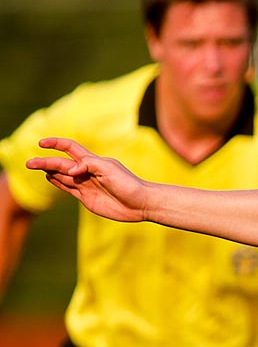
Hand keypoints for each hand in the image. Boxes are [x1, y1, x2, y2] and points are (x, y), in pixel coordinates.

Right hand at [28, 138, 153, 222]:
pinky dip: (57, 182)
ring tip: (34, 166)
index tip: (41, 143)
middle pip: (61, 163)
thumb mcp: (109, 169)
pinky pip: (67, 188)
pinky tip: (49, 177)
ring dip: (48, 170)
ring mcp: (85, 184)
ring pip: (61, 175)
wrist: (140, 204)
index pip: (70, 148)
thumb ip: (88, 165)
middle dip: (45, 162)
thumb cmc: (128, 184)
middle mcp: (86, 171)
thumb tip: (71, 170)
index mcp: (92, 161)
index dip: (56, 144)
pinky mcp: (86, 197)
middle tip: (29, 163)